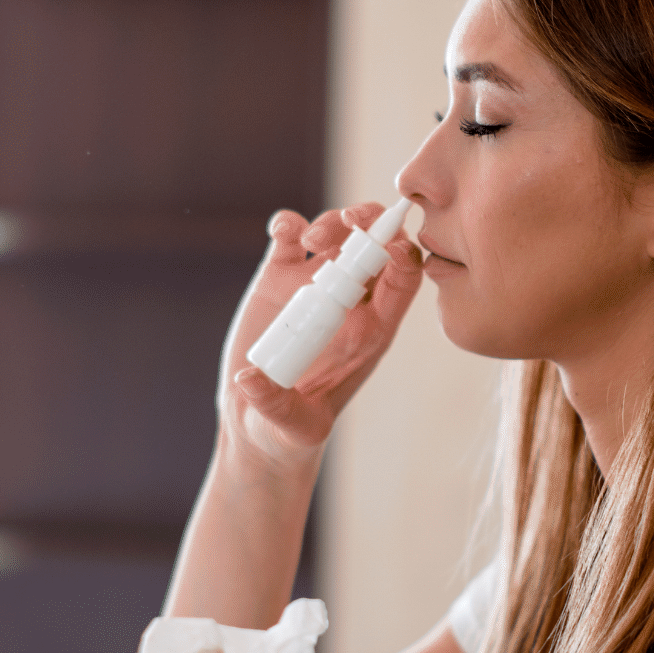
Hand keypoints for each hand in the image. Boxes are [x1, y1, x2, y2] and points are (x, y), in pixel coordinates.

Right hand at [218, 203, 422, 471]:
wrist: (256, 422)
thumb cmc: (288, 430)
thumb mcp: (292, 426)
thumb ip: (276, 406)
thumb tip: (249, 381)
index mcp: (372, 331)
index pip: (404, 282)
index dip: (404, 256)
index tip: (389, 244)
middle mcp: (349, 303)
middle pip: (375, 247)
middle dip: (370, 224)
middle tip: (350, 222)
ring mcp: (314, 287)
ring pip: (337, 236)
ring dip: (330, 224)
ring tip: (309, 240)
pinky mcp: (279, 280)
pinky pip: (289, 239)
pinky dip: (288, 225)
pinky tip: (283, 232)